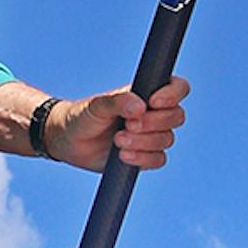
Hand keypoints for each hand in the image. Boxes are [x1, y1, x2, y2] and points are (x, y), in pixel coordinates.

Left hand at [50, 77, 188, 171]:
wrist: (70, 142)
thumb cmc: (83, 116)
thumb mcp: (96, 105)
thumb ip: (117, 102)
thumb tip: (140, 106)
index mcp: (147, 93)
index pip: (177, 87)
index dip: (173, 94)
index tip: (153, 102)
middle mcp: (153, 114)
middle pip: (177, 116)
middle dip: (154, 123)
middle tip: (128, 125)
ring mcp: (151, 136)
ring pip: (167, 140)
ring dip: (144, 142)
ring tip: (118, 141)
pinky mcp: (145, 156)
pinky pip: (158, 159)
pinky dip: (142, 159)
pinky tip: (123, 156)